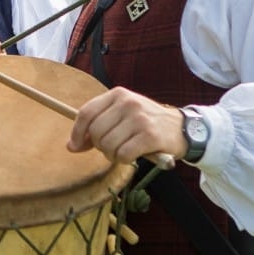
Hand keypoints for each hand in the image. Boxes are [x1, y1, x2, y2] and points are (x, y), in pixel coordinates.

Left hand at [67, 87, 186, 165]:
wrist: (183, 128)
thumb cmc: (146, 123)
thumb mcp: (122, 115)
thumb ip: (97, 125)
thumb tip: (70, 146)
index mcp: (118, 94)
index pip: (86, 113)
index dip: (77, 133)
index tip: (75, 146)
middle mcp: (128, 103)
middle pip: (96, 132)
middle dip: (100, 146)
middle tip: (112, 148)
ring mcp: (140, 118)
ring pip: (108, 145)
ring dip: (112, 155)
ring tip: (124, 151)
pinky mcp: (150, 136)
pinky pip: (123, 154)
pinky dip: (124, 160)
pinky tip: (133, 155)